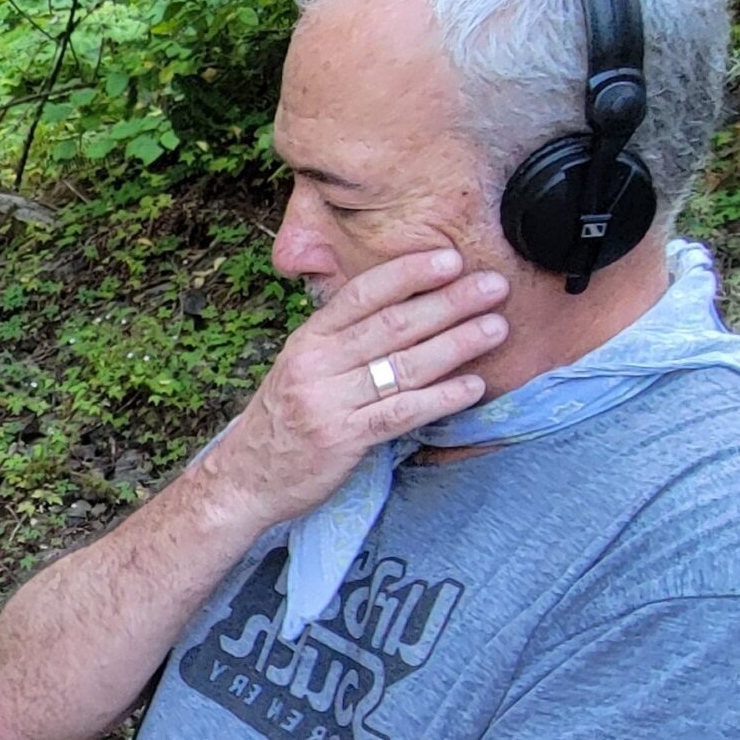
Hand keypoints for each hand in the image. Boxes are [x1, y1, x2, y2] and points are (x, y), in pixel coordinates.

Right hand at [199, 247, 505, 531]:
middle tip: (493, 286)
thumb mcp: (300, 368)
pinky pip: (401, 413)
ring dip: (457, 344)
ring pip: (403, 366)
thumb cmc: (282, 421)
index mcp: (307, 340)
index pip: (361, 294)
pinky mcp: (343, 440)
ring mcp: (329, 402)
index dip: (408, 273)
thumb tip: (402, 307)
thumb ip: (342, 341)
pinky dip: (440, 398)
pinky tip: (473, 387)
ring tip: (496, 328)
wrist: (243, 480)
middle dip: (449, 302)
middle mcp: (316, 365)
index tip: (450, 259)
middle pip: (392, 325)